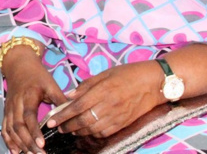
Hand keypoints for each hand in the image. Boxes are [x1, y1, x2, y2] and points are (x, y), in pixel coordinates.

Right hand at [0, 48, 66, 153]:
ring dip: (19, 144)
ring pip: (10, 129)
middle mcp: (16, 104)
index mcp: (28, 96)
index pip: (29, 116)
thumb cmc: (38, 76)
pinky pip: (4, 128)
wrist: (19, 65)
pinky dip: (8, 140)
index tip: (42, 144)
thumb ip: (61, 99)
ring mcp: (9, 108)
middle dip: (28, 143)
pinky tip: (15, 151)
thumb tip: (74, 113)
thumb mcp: (51, 84)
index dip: (34, 131)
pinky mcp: (6, 111)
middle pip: (19, 127)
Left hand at [48, 61, 162, 137]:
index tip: (51, 120)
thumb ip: (86, 85)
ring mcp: (117, 116)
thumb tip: (69, 96)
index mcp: (102, 91)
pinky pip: (105, 133)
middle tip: (58, 128)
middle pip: (83, 120)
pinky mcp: (124, 123)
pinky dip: (93, 134)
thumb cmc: (129, 73)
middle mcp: (108, 105)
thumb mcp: (105, 73)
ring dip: (79, 132)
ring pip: (93, 129)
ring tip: (70, 130)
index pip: (77, 106)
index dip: (63, 115)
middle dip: (68, 126)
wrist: (154, 83)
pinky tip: (87, 132)